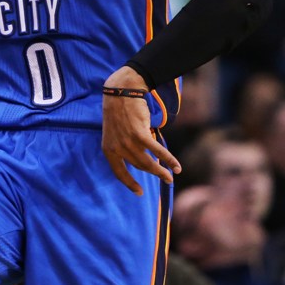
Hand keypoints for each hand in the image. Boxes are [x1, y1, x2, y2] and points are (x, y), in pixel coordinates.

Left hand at [101, 67, 179, 195]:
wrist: (121, 92)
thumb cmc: (119, 112)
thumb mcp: (115, 133)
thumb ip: (123, 148)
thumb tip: (140, 161)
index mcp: (108, 149)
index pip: (119, 172)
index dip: (129, 183)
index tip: (139, 192)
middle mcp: (117, 148)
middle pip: (139, 167)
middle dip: (153, 175)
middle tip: (166, 180)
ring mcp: (128, 142)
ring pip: (148, 163)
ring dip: (162, 172)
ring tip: (171, 177)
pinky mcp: (140, 135)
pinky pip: (157, 151)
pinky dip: (169, 160)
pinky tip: (176, 167)